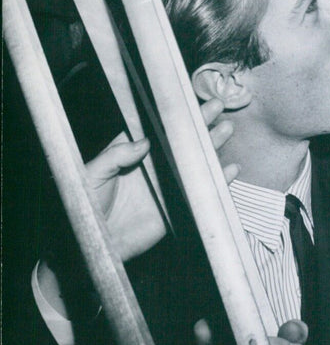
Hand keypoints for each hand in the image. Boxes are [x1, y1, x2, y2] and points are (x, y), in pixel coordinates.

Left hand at [85, 97, 238, 261]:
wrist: (94, 244)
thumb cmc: (85, 207)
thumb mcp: (93, 174)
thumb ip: (115, 156)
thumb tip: (144, 142)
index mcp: (131, 153)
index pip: (156, 128)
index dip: (172, 114)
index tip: (188, 101)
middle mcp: (153, 166)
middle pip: (180, 141)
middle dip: (198, 124)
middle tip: (216, 107)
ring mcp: (167, 185)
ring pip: (193, 162)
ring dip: (210, 147)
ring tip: (226, 129)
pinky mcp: (176, 207)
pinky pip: (199, 192)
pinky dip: (217, 181)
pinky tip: (229, 170)